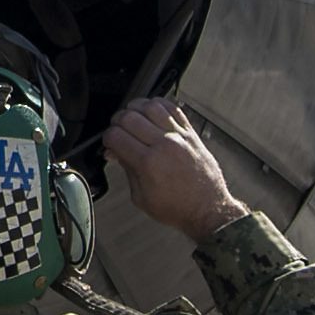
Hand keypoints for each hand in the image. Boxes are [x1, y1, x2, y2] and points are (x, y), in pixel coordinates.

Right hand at [109, 107, 243, 233]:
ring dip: (136, 108)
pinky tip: (152, 112)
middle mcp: (164, 145)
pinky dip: (159, 104)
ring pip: (151, 106)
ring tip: (133, 118)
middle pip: (129, 117)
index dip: (107, 139)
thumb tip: (115, 152)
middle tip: (118, 131)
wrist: (207, 210)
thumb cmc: (177, 208)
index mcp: (148, 164)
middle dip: (117, 122)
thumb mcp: (141, 198)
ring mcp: (179, 137)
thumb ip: (126, 170)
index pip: (116, 136)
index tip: (109, 144)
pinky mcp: (191, 133)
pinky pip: (173, 108)